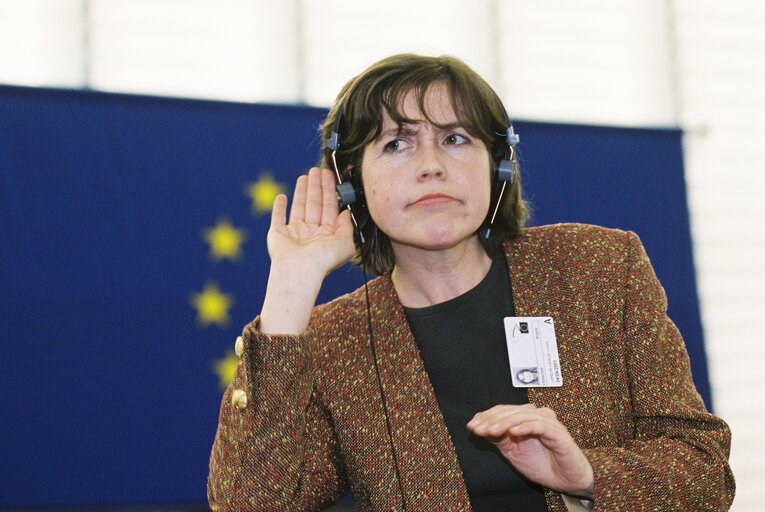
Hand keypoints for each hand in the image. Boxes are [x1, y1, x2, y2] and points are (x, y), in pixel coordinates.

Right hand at [267, 167, 354, 274]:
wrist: (300, 271)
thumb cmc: (323, 260)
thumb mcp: (346, 243)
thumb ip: (347, 227)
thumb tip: (346, 213)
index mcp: (327, 236)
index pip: (330, 208)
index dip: (330, 191)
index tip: (330, 176)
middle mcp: (311, 234)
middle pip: (315, 204)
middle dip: (317, 186)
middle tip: (318, 170)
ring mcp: (294, 233)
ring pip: (299, 207)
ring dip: (302, 191)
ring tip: (305, 176)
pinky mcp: (278, 233)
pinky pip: (278, 217)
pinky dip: (279, 207)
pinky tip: (282, 196)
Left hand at [467, 404, 593, 498]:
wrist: (567, 480)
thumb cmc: (542, 463)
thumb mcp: (512, 451)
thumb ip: (498, 438)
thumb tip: (478, 427)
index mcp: (526, 417)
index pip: (503, 411)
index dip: (486, 416)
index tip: (471, 426)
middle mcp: (537, 415)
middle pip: (511, 411)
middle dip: (491, 420)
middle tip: (477, 429)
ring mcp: (549, 422)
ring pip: (523, 415)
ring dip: (504, 422)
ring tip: (490, 430)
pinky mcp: (558, 433)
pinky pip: (540, 425)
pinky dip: (525, 426)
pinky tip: (512, 432)